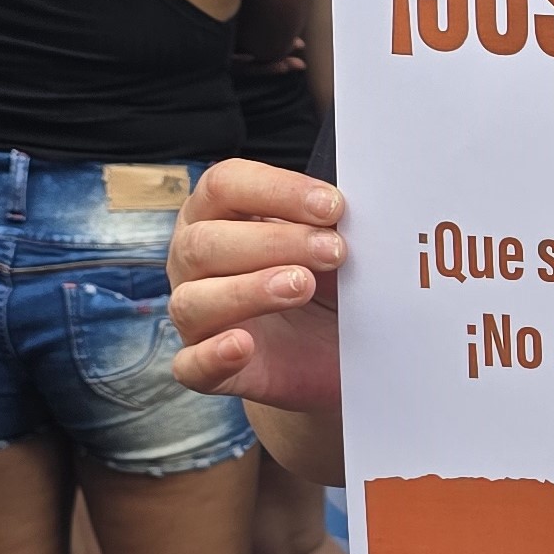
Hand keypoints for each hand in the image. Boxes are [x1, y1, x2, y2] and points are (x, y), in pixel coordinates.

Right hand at [168, 158, 345, 410]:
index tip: (334, 206)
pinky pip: (191, 365)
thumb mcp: (331, 249)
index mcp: (217, 214)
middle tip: (335, 252)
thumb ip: (332, 225)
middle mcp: (194, 260)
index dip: (278, 191)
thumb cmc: (323, 284)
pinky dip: (213, 355)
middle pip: (207, 242)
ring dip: (250, 291)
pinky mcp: (205, 367)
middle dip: (275, 242)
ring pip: (195, 300)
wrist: (331, 354)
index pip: (226, 185)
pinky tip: (242, 345)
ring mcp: (195, 315)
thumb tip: (363, 209)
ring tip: (301, 287)